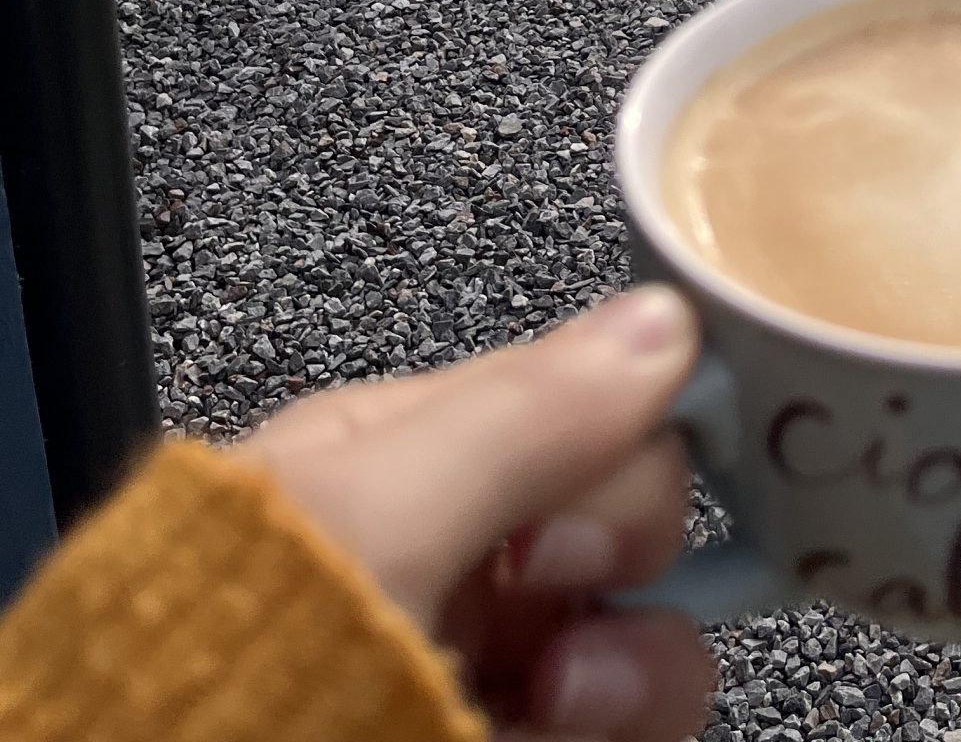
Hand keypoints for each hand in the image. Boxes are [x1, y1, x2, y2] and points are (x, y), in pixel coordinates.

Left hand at [243, 287, 713, 739]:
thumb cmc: (240, 679)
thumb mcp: (373, 523)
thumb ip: (524, 417)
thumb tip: (665, 317)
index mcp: (391, 461)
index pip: (569, 394)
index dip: (614, 433)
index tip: (586, 496)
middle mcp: (446, 560)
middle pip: (621, 509)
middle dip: (617, 548)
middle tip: (551, 588)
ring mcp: (480, 667)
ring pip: (641, 623)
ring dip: (633, 663)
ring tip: (558, 703)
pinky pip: (628, 721)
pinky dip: (621, 728)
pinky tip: (554, 737)